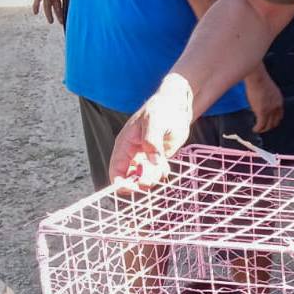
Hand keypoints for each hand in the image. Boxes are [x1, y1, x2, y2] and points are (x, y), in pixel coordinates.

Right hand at [108, 74, 193, 188]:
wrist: (177, 105)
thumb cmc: (161, 109)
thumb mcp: (154, 122)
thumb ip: (152, 142)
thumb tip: (153, 163)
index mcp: (124, 145)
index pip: (116, 170)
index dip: (121, 183)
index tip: (133, 188)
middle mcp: (132, 154)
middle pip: (129, 179)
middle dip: (139, 183)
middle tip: (152, 179)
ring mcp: (145, 158)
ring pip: (143, 178)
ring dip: (152, 179)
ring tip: (162, 169)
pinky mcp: (158, 159)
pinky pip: (156, 173)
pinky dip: (160, 175)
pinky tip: (166, 168)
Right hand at [246, 65, 283, 133]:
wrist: (257, 76)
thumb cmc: (259, 79)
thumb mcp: (267, 89)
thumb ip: (267, 97)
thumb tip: (260, 101)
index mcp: (279, 100)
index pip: (279, 114)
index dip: (274, 120)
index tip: (270, 122)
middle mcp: (277, 106)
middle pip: (275, 121)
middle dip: (269, 126)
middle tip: (263, 128)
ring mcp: (270, 110)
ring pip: (268, 125)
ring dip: (263, 129)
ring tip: (258, 129)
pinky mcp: (262, 112)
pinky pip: (261, 124)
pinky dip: (258, 128)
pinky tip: (254, 129)